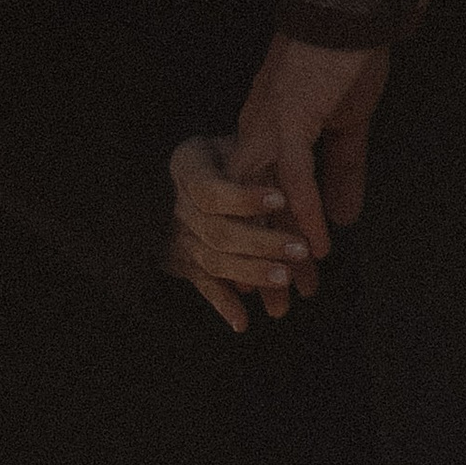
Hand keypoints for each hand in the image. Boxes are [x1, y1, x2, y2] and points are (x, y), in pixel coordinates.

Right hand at [164, 134, 311, 335]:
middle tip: (300, 250)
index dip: (244, 199)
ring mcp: (180, 237)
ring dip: (250, 273)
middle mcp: (179, 206)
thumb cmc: (214, 156)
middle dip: (262, 243)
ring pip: (214, 261)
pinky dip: (221, 304)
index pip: (211, 190)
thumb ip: (249, 153)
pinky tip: (243, 322)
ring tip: (286, 279)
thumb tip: (288, 165)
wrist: (165, 176)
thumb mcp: (224, 141)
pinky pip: (202, 285)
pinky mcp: (183, 263)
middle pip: (218, 232)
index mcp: (187, 169)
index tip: (281, 200)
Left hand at [229, 37, 391, 310]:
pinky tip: (317, 249)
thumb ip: (342, 172)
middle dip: (262, 261)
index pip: (258, 199)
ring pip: (265, 200)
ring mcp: (270, 125)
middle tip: (277, 311)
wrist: (347, 13)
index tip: (278, 286)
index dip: (267, 243)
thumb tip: (343, 220)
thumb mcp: (345, 125)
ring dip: (280, 249)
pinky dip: (304, 213)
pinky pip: (294, 176)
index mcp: (266, 131)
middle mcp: (257, 131)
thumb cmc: (346, 61)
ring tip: (295, 294)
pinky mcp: (291, 117)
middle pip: (251, 209)